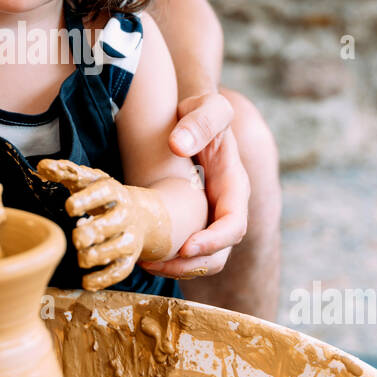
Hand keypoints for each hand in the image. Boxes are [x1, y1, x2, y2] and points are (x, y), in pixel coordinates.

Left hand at [37, 158, 170, 291]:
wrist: (140, 215)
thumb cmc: (103, 196)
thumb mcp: (87, 181)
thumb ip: (64, 172)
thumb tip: (41, 166)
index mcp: (114, 192)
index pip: (104, 192)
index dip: (88, 200)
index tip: (69, 208)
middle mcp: (125, 214)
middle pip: (114, 223)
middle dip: (95, 232)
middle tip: (77, 238)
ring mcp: (129, 237)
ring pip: (119, 248)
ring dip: (99, 255)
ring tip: (82, 257)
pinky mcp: (129, 258)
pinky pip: (120, 271)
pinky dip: (104, 279)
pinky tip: (86, 282)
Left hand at [141, 96, 249, 277]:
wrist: (190, 118)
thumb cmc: (201, 111)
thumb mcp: (207, 107)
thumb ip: (199, 122)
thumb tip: (179, 146)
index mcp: (234, 185)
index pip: (234, 225)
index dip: (213, 241)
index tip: (185, 246)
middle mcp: (226, 207)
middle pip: (219, 253)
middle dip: (190, 265)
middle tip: (155, 265)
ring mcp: (209, 218)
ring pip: (202, 259)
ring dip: (176, 268)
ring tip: (145, 263)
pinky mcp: (192, 222)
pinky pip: (185, 251)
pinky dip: (168, 260)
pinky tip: (143, 254)